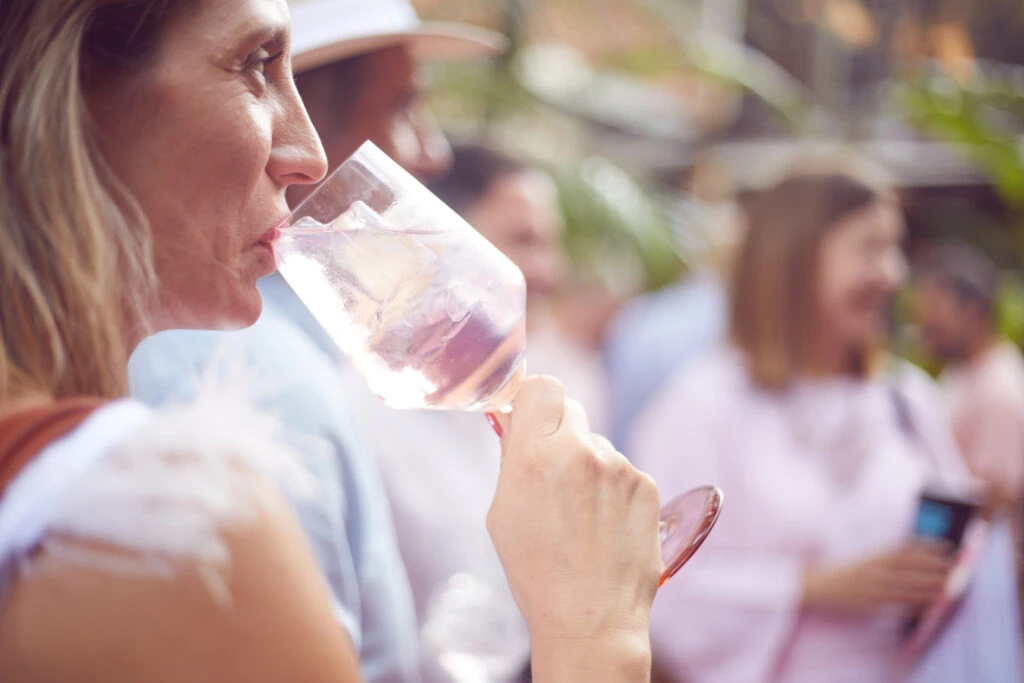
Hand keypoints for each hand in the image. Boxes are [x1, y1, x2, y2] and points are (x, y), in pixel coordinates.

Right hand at [486, 376, 660, 682]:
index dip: (532, 400)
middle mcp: (580, 451)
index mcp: (535, 455)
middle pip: (569, 408)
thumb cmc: (537, 571)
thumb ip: (513, 458)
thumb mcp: (502, 512)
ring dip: (587, 465)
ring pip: (597, 443)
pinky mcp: (647, 484)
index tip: (528, 418)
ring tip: (580, 516)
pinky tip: (604, 524)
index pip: (541, 386)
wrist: (592, 618)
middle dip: (557, 431)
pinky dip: (612, 488)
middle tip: (552, 469)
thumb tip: (515, 422)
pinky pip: (622, 470)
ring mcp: (619, 467)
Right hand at [802, 542, 952, 613]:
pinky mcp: (871, 602)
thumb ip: (886, 558)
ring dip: (930, 586)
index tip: (947, 545)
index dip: (929, 546)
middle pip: (912, 567)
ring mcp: (874, 586)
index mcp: (874, 555)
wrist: (817, 586)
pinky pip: (898, 603)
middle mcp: (876, 569)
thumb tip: (914, 556)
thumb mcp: (865, 559)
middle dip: (935, 567)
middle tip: (956, 567)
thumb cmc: (843, 573)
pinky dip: (914, 603)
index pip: (907, 548)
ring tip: (949, 585)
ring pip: (908, 586)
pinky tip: (928, 604)